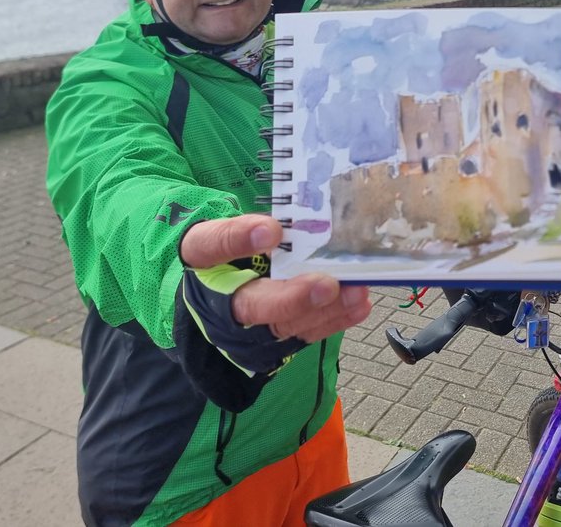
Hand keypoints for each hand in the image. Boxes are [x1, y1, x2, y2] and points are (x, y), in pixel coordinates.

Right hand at [180, 214, 372, 343]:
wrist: (214, 284)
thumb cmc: (227, 248)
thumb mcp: (224, 224)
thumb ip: (248, 223)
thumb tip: (280, 226)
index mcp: (201, 259)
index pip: (210, 247)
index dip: (237, 240)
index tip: (271, 229)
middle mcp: (219, 298)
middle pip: (251, 304)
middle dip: (290, 298)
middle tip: (325, 285)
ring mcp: (247, 323)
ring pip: (282, 324)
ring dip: (322, 311)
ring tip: (354, 292)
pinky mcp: (271, 337)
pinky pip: (302, 333)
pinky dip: (333, 320)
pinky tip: (359, 305)